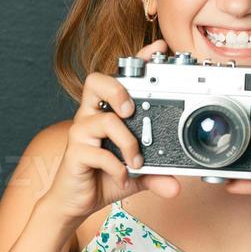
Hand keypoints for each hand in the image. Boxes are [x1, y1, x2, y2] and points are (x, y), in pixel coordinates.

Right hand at [38, 39, 181, 224]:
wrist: (74, 203)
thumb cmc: (103, 178)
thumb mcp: (137, 175)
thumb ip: (157, 175)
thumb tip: (176, 186)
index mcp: (107, 111)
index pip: (119, 77)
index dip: (137, 59)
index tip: (158, 48)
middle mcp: (91, 116)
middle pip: (95, 80)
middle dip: (118, 88)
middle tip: (132, 109)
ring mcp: (81, 133)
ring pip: (104, 120)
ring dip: (127, 142)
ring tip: (137, 161)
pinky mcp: (75, 153)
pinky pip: (98, 153)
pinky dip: (116, 167)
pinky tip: (123, 177)